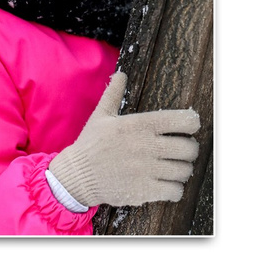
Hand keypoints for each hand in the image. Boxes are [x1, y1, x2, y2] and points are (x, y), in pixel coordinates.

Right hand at [46, 71, 201, 208]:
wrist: (74, 176)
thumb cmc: (90, 145)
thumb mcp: (100, 116)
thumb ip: (114, 94)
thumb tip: (120, 74)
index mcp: (141, 125)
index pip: (186, 121)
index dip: (191, 124)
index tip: (185, 130)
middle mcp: (147, 146)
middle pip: (191, 149)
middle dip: (187, 151)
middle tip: (177, 153)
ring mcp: (147, 170)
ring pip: (185, 171)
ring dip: (181, 171)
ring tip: (170, 170)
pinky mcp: (145, 190)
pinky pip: (176, 191)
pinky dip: (174, 190)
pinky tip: (165, 185)